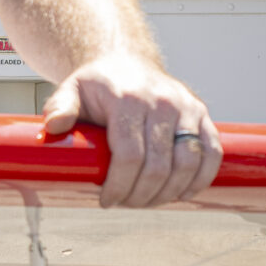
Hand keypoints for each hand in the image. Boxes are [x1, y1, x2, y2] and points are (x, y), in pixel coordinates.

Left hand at [42, 55, 222, 207]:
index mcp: (129, 99)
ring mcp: (186, 108)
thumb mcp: (71, 91)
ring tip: (147, 201)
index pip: (129, 155)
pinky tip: (181, 193)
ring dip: (168, 192)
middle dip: (141, 194)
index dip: (119, 185)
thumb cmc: (97, 85)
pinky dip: (200, 179)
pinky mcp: (202, 114)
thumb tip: (53, 126)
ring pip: (188, 163)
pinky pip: (211, 153)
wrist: (126, 62)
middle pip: (158, 165)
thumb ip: (59, 107)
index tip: (106, 200)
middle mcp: (162, 103)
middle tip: (125, 204)